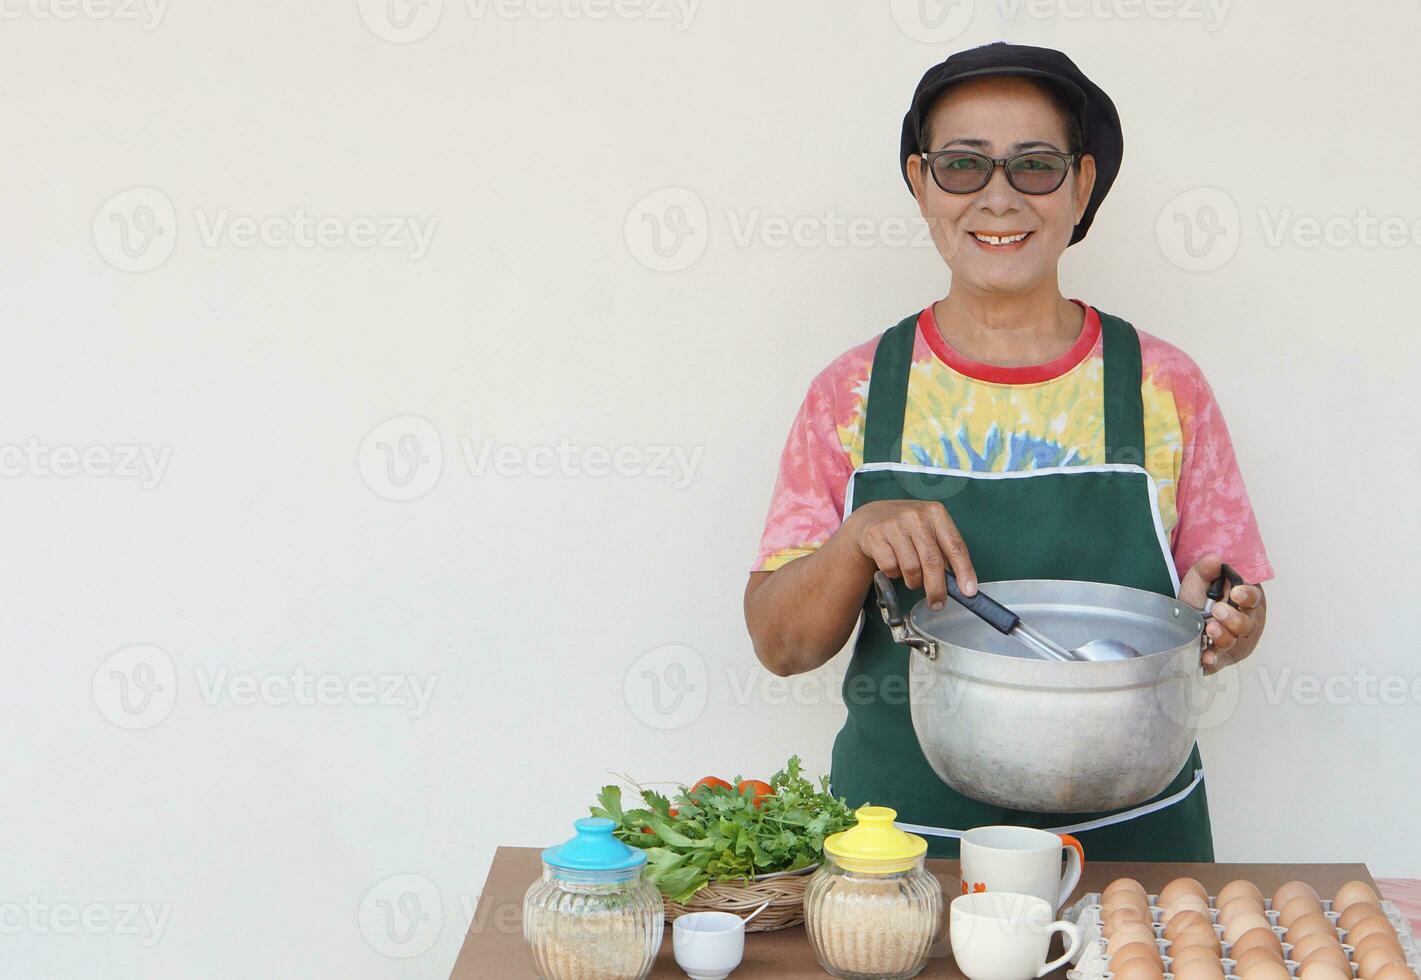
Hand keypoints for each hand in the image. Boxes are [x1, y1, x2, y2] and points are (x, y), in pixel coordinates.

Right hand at [845, 500, 977, 610]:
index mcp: (936, 513)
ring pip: (911, 568)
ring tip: (912, 576)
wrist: (871, 517)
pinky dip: (894, 574)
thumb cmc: (907, 528)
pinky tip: (894, 564)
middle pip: (932, 561)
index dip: (964, 571)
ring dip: (913, 581)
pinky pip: (891, 568)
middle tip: (938, 603)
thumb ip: (944, 551)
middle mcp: (916, 517)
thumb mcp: (929, 529)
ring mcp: (894, 525)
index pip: (955, 546)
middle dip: (937, 588)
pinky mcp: (876, 536)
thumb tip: (959, 583)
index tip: (968, 591)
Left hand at [1178, 553, 1265, 672]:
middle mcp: (1246, 623)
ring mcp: (1236, 642)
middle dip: (1233, 618)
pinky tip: (1206, 657)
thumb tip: (1214, 559)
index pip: (1253, 598)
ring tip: (1210, 628)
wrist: (1186, 620)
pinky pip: (1221, 660)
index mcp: (1246, 601)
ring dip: (1223, 636)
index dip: (1247, 596)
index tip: (1236, 592)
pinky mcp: (1224, 657)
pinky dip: (1214, 660)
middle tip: (1218, 610)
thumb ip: (1205, 570)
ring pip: (1235, 642)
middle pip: (1247, 624)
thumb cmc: (1200, 600)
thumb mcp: (1199, 582)